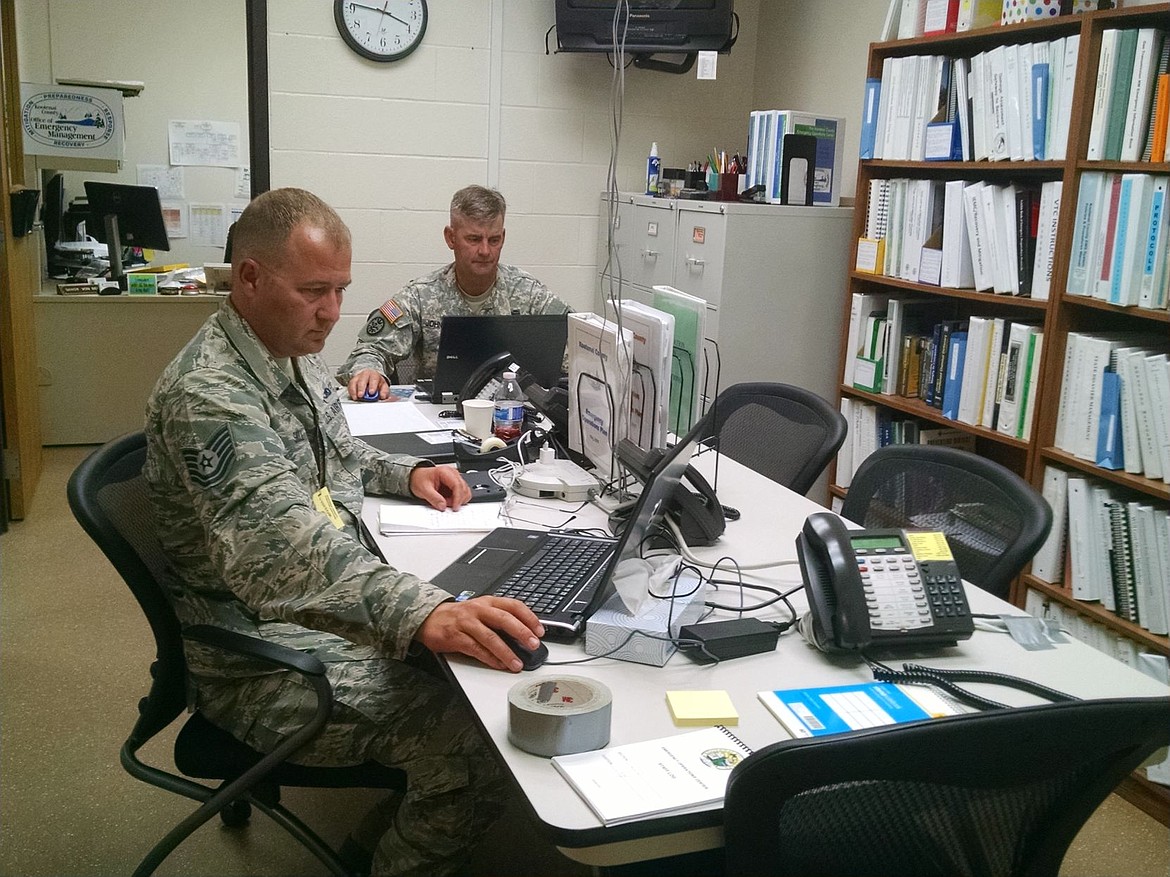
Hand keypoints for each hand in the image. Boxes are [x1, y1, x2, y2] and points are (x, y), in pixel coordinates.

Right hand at [347, 369, 393, 400]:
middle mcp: (365, 375)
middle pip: (362, 380)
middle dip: (361, 388)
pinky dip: (351, 392)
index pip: (374, 379)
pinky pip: (350, 386)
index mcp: (374, 375)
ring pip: (354, 382)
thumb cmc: (377, 383)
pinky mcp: (352, 381)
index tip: (371, 392)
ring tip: (356, 397)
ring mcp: (358, 377)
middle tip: (361, 395)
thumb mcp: (384, 387)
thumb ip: (384, 392)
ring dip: (354, 390)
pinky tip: (353, 396)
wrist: (371, 379)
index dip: (372, 386)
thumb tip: (383, 396)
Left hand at [410, 464, 470, 510]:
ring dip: (458, 500)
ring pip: (465, 491)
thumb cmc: (419, 479)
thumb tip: (443, 506)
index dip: (458, 497)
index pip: (457, 485)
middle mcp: (452, 473)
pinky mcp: (455, 484)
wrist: (416, 477)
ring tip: (446, 502)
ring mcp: (455, 478)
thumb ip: (433, 498)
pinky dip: (458, 499)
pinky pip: (462, 493)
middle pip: (464, 488)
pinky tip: (449, 501)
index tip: (454, 507)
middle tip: (447, 506)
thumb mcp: (423, 490)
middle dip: (458, 500)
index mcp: (445, 472)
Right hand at [414, 597, 543, 671]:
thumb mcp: (482, 610)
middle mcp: (478, 610)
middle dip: (521, 632)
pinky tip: (499, 665)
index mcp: (488, 602)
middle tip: (533, 644)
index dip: (529, 617)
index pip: (513, 606)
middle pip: (504, 619)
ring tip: (517, 663)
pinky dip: (489, 658)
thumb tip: (525, 635)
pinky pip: (476, 649)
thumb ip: (500, 619)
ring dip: (506, 652)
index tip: (540, 630)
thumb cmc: (460, 616)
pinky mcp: (456, 637)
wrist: (431, 618)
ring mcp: (467, 623)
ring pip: (490, 637)